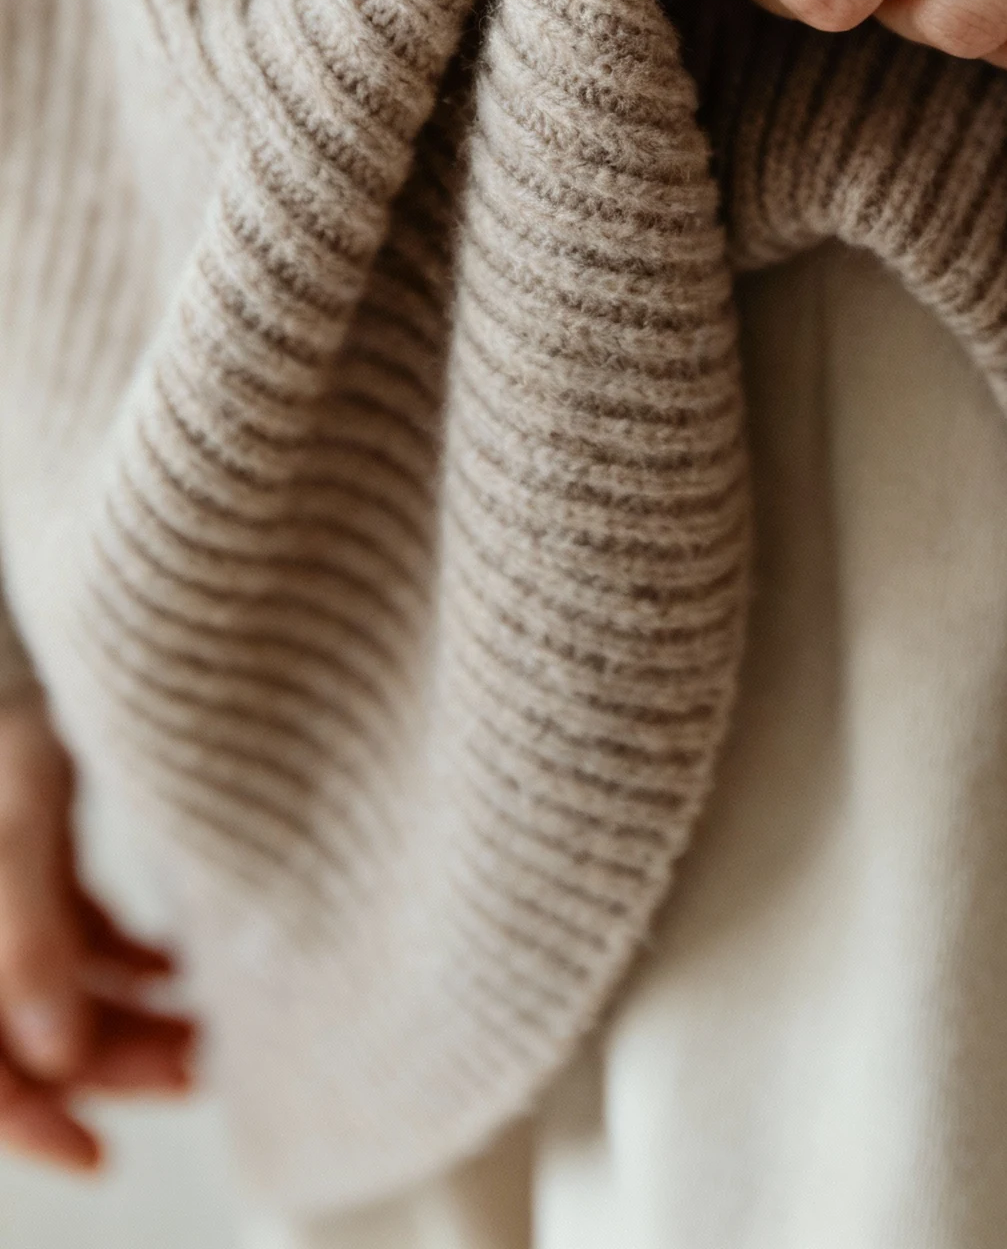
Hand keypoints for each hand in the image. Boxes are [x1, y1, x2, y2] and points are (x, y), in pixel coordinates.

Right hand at [0, 697, 194, 1169]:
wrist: (57, 624)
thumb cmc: (18, 708)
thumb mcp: (19, 824)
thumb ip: (31, 933)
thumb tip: (58, 1059)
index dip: (26, 1122)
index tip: (99, 1157)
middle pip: (26, 1028)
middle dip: (109, 1060)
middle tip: (201, 1066)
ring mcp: (2, 885)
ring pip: (59, 987)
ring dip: (129, 1015)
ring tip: (210, 1027)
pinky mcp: (35, 851)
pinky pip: (73, 936)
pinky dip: (123, 959)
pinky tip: (179, 965)